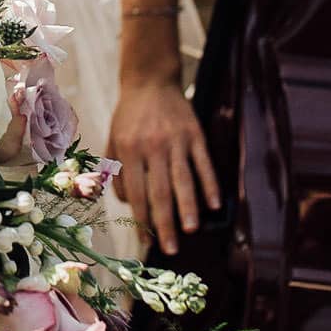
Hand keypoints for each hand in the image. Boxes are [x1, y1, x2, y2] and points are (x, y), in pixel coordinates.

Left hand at [105, 77, 220, 256]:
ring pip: (184, 180)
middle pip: (160, 192)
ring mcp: (176, 140)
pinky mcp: (195, 134)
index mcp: (129, 150)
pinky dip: (210, 184)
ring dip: (189, 208)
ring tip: (192, 230)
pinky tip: (216, 204)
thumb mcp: (114, 140)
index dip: (141, 220)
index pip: (136, 193)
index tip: (146, 241)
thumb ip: (119, 172)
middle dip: (165, 223)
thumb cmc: (129, 117)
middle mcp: (152, 147)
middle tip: (170, 249)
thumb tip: (129, 205)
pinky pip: (204, 164)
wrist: (150, 81)